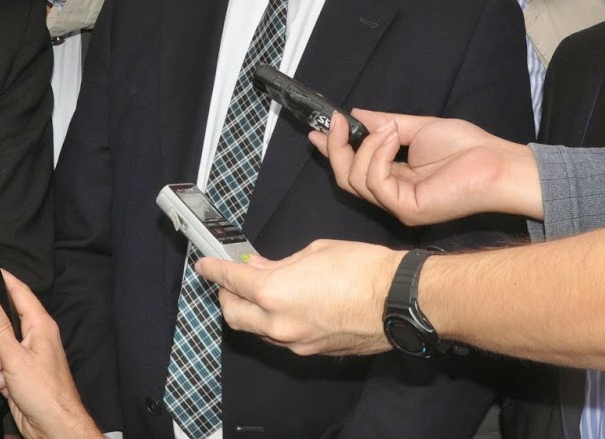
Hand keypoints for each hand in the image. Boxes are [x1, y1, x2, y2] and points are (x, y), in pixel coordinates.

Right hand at [0, 270, 100, 438]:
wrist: (51, 427)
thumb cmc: (43, 390)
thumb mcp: (16, 357)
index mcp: (39, 325)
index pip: (19, 292)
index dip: (3, 281)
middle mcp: (30, 337)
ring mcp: (21, 357)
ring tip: (0, 374)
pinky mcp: (12, 376)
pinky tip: (1, 387)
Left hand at [197, 239, 401, 355]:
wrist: (399, 301)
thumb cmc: (363, 269)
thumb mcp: (315, 252)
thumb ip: (281, 263)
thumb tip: (262, 267)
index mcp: (274, 293)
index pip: (231, 281)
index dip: (214, 269)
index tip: (205, 264)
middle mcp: (279, 323)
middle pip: (234, 315)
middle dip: (226, 296)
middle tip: (231, 280)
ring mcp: (296, 342)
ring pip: (258, 331)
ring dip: (252, 312)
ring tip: (261, 292)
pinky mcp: (314, 352)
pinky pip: (283, 339)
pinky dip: (277, 323)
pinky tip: (288, 307)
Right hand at [315, 111, 543, 224]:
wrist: (495, 162)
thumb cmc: (466, 147)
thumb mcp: (416, 127)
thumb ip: (383, 124)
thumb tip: (357, 114)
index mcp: (396, 178)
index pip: (354, 168)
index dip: (333, 150)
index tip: (319, 130)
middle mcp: (393, 195)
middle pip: (345, 178)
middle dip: (336, 148)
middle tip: (338, 122)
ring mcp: (397, 204)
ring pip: (354, 180)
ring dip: (366, 146)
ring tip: (387, 127)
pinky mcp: (405, 208)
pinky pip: (375, 182)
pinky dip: (377, 155)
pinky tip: (393, 138)